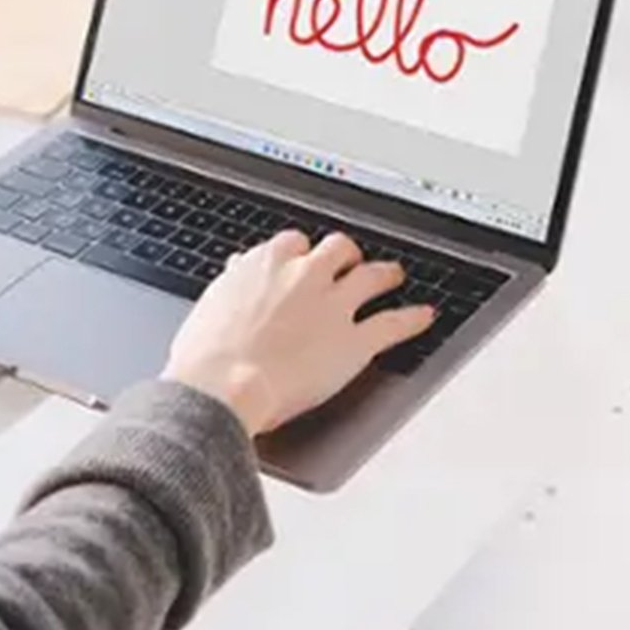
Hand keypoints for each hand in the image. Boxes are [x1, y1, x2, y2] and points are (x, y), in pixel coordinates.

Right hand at [161, 232, 434, 435]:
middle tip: (349, 264)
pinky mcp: (354, 341)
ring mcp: (333, 306)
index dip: (302, 254)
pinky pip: (394, 323)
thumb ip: (234, 283)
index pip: (294, 244)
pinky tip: (423, 317)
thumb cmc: (207, 355)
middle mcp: (303, 276)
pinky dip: (413, 319)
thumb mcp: (212, 305)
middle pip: (337, 249)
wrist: (224, 385)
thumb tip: (238, 270)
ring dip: (386, 274)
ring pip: (372, 275)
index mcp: (265, 265)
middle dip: (346, 256)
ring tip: (393, 276)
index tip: (303, 262)